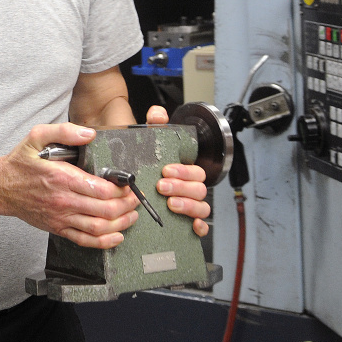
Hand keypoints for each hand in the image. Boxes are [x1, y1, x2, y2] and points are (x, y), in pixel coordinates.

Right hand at [0, 122, 138, 249]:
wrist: (0, 188)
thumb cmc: (19, 163)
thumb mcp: (36, 136)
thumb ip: (64, 131)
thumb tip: (89, 133)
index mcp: (62, 178)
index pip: (100, 189)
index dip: (120, 189)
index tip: (128, 184)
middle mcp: (63, 201)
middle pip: (104, 210)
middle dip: (126, 206)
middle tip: (135, 199)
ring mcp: (61, 217)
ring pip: (98, 228)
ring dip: (120, 224)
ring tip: (132, 215)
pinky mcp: (58, 228)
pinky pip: (85, 240)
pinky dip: (104, 242)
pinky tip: (117, 236)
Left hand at [146, 104, 211, 236]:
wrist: (139, 189)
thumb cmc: (150, 168)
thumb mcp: (150, 146)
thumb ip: (154, 127)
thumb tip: (158, 113)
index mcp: (185, 172)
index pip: (195, 171)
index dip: (183, 171)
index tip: (165, 170)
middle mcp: (190, 189)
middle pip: (199, 188)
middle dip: (181, 187)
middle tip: (162, 186)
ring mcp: (191, 207)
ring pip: (202, 207)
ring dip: (188, 206)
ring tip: (170, 204)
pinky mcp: (187, 224)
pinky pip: (202, 227)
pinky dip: (199, 228)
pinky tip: (191, 226)